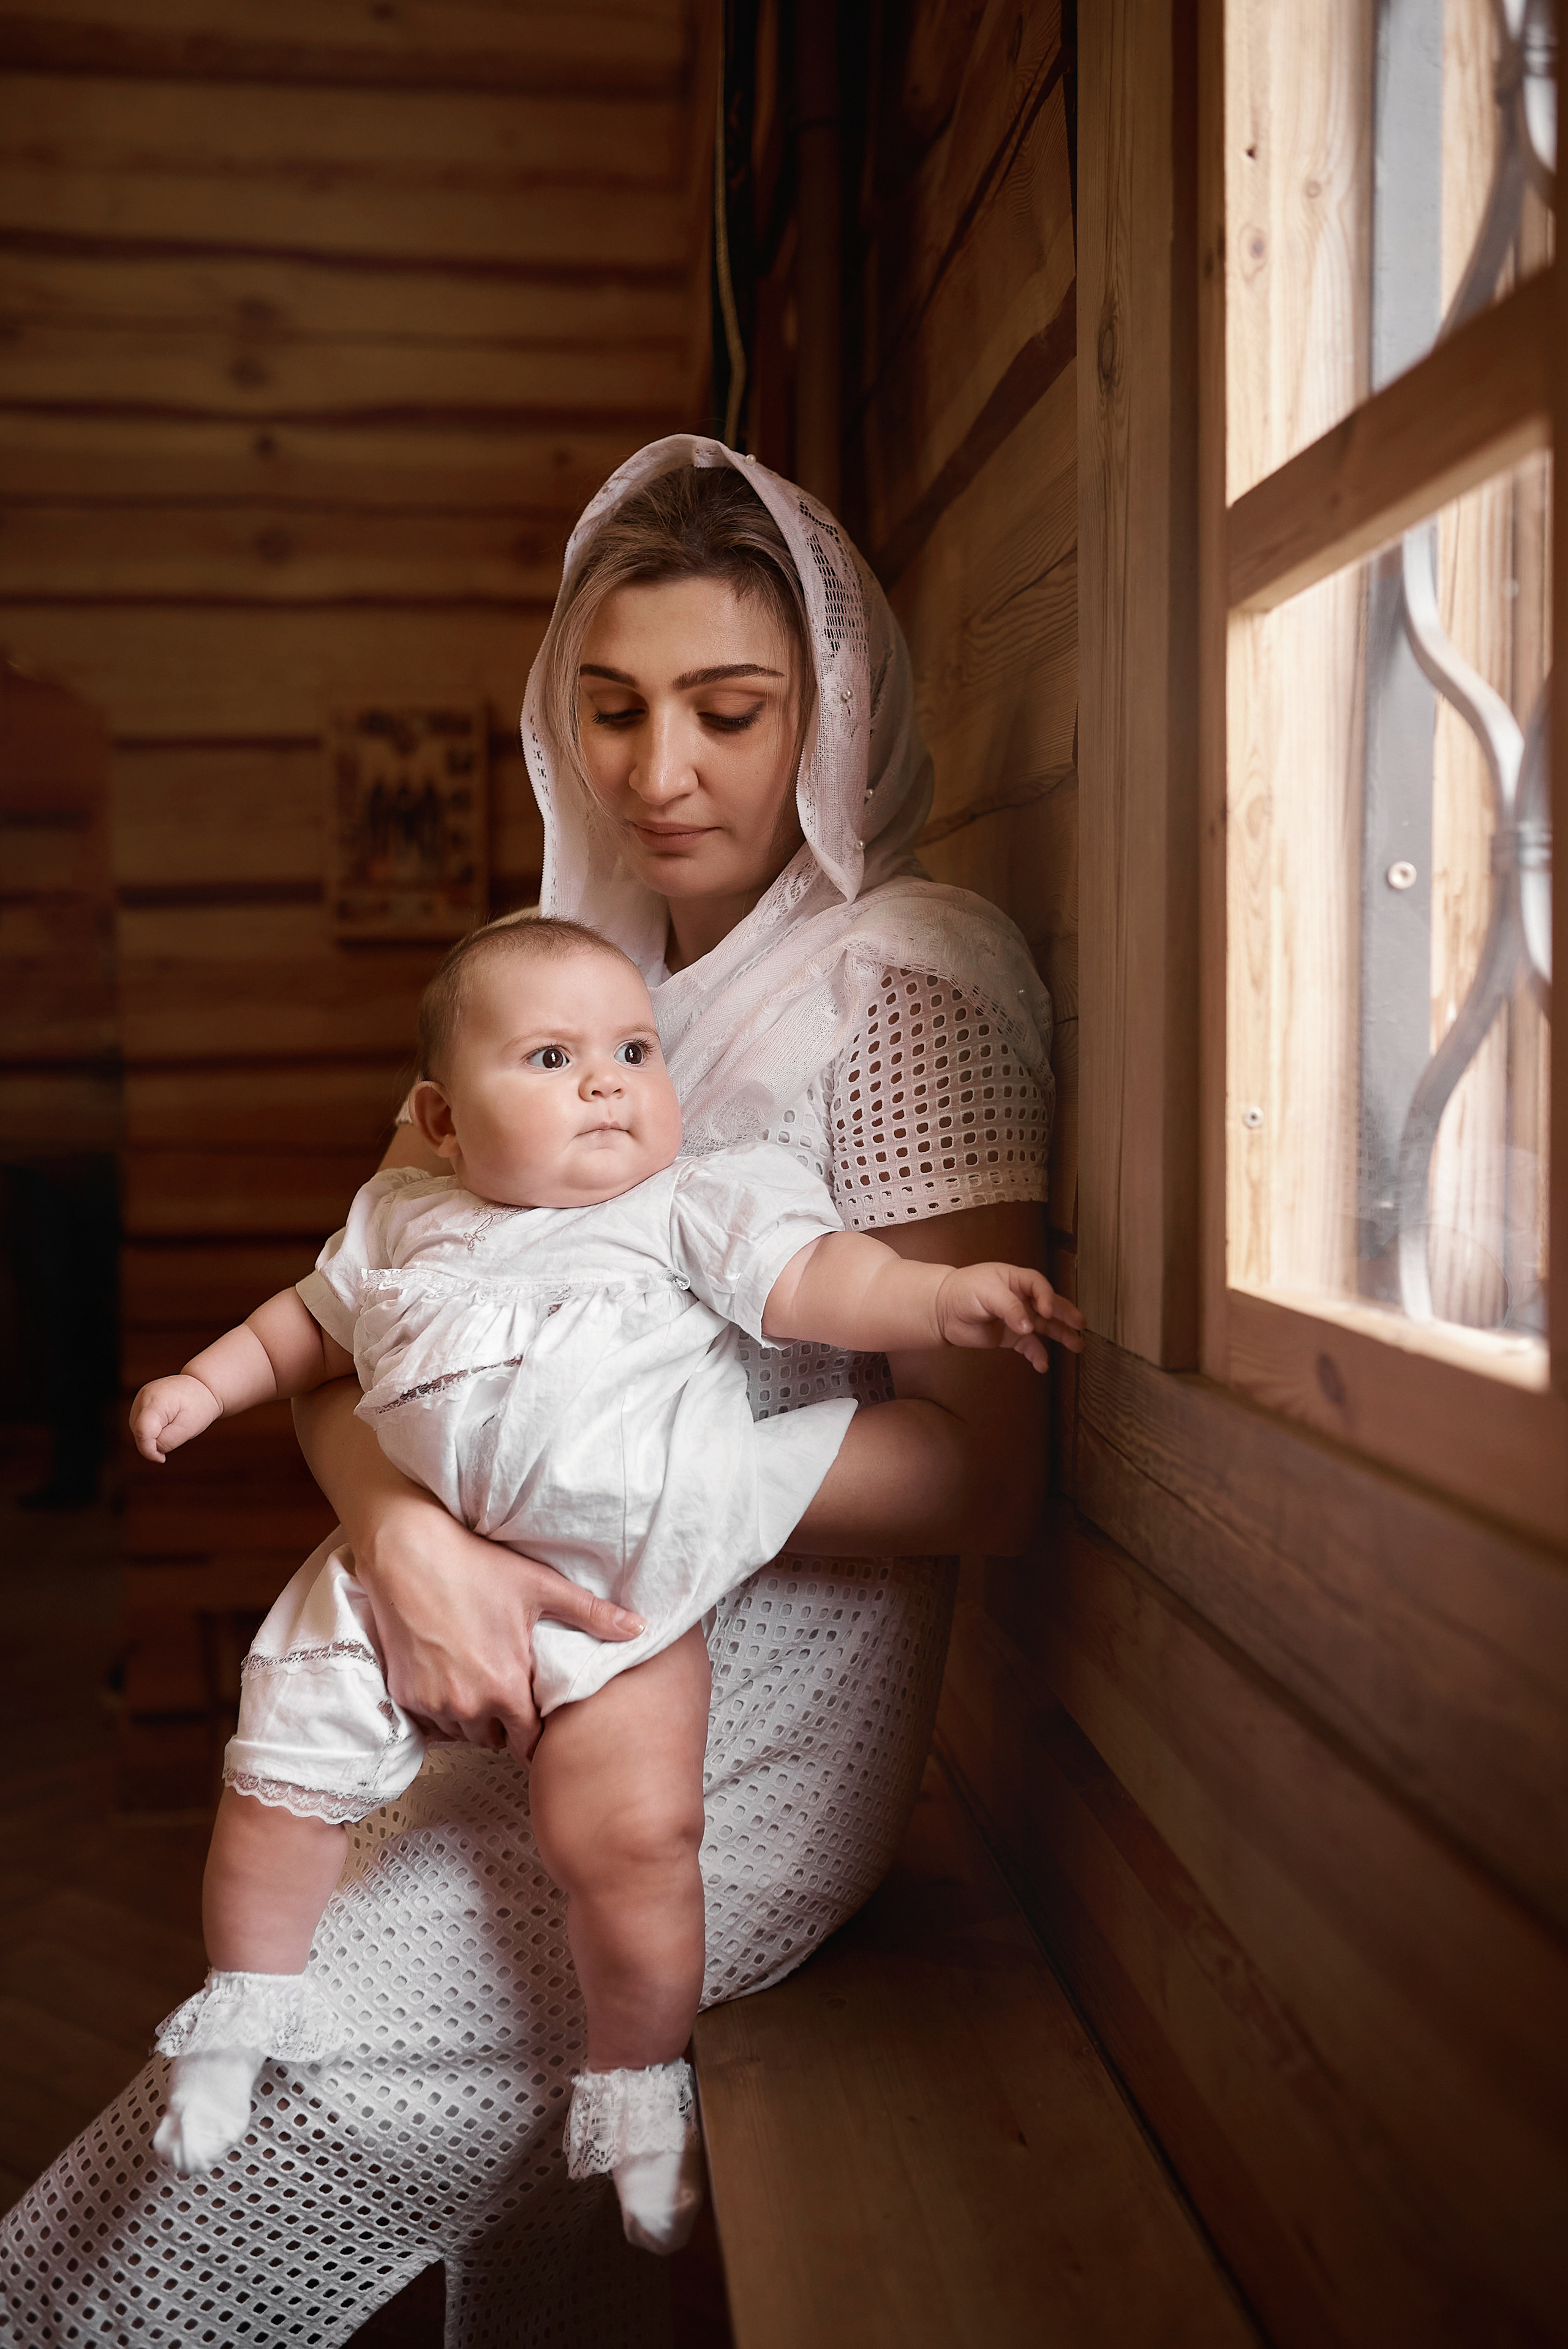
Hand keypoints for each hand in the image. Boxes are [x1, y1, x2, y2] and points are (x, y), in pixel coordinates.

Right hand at [130, 1373, 222, 1461]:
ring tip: (173, 1425)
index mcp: (155, 1401)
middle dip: (153, 1442)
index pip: (142, 1432)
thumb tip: (151, 1451)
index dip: (149, 1450)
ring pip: (137, 1430)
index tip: (162, 1459)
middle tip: (177, 1434)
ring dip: (152, 1436)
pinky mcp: (140, 1402)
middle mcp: (143, 1397)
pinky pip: (140, 1424)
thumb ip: (167, 1442)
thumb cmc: (199, 1406)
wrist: (203, 1387)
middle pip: (138, 1432)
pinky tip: (167, 1422)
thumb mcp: (188, 1428)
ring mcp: (140, 1398)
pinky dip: (152, 1430)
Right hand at [352, 1493, 644, 1763]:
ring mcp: (433, 1703)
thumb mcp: (540, 1586)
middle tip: (505, 1691)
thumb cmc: (473, 1566)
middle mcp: (468, 1705)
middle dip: (502, 1722)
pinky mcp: (405, 1695)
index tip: (535, 1720)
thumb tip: (638, 1628)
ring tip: (478, 1680)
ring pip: (461, 1731)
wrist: (407, 1553)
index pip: (528, 1742)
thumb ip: (591, 1614)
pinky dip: (440, 1707)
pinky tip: (448, 1676)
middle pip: (493, 1739)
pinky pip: (430, 1721)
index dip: (534, 1732)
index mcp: (505, 1687)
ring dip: (471, 1716)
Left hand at [931, 1262, 1085, 1371]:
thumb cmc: (963, 1291)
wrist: (942, 1310)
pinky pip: (1029, 1346)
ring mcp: (1018, 1318)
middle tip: (1080, 1325)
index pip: (1039, 1286)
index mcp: (1017, 1280)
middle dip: (1066, 1315)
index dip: (1046, 1297)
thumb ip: (1009, 1307)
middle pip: (1050, 1306)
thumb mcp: (986, 1292)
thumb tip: (1028, 1326)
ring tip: (1077, 1346)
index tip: (1045, 1311)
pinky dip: (1038, 1355)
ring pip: (1045, 1327)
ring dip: (1061, 1336)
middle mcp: (1021, 1298)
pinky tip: (1043, 1365)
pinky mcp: (1010, 1336)